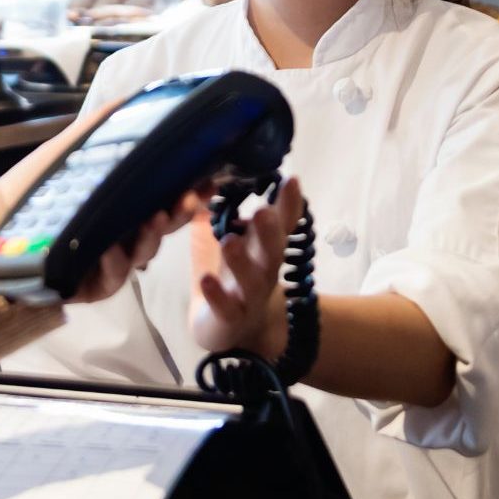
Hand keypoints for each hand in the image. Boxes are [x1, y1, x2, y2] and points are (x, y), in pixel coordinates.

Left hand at [2, 107, 210, 304]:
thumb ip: (103, 125)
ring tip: (151, 218)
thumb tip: (131, 96)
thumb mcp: (71, 149)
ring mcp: (110, 260)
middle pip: (165, 226)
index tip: (206, 178)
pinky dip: (116, 265)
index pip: (169, 197)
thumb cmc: (38, 186)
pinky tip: (112, 250)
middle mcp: (124, 232)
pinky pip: (113, 279)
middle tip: (190, 199)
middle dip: (181, 213)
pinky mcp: (90, 284)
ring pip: (145, 252)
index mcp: (126, 203)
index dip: (191, 190)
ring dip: (152, 236)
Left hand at [189, 177, 303, 357]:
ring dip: (241, 261)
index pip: (281, 224)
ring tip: (230, 241)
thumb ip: (230, 209)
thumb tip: (220, 169)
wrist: (236, 330)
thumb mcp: (235, 238)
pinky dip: (216, 295)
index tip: (292, 180)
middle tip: (262, 212)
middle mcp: (263, 272)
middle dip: (269, 233)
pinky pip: (224, 308)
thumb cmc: (234, 276)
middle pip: (272, 252)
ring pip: (250, 281)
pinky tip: (207, 279)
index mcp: (265, 249)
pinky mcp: (229, 319)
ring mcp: (248, 298)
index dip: (288, 204)